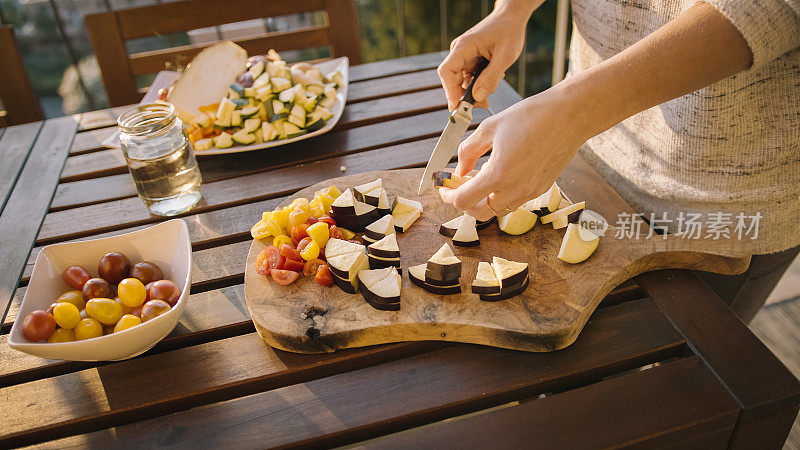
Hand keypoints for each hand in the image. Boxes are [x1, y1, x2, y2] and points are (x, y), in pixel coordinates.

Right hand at [437, 8, 528, 110]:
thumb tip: (477, 97)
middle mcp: (459, 52)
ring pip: (462, 83)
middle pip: (452, 80)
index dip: (449, 91)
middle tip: (483, 104)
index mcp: (464, 47)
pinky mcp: (470, 61)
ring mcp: (464, 57)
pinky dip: (481, 84)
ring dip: (477, 90)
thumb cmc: (509, 31)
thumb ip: (491, 77)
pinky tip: (494, 77)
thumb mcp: (505, 55)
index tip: (457, 107)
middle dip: (466, 96)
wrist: (512, 18)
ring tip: (495, 82)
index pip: (447, 72)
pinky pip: (470, 79)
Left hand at [439, 87, 587, 220]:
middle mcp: (515, 189)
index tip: (444, 187)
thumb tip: (460, 170)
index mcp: (499, 175)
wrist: (570, 115)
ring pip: (499, 208)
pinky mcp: (542, 189)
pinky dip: (501, 193)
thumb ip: (469, 151)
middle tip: (460, 185)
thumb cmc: (531, 116)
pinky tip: (500, 172)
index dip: (448, 196)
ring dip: (484, 198)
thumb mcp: (490, 128)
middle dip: (466, 202)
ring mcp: (531, 192)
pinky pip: (515, 200)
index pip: (464, 201)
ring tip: (480, 175)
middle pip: (480, 213)